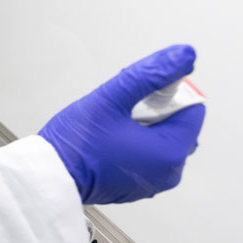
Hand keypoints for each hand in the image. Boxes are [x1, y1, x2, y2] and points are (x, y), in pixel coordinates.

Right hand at [37, 45, 204, 203]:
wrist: (50, 178)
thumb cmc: (77, 144)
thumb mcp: (111, 98)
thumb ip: (150, 74)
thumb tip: (183, 56)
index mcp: (170, 153)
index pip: (192, 109)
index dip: (168, 94)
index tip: (138, 96)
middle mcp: (168, 172)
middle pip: (179, 125)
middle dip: (157, 111)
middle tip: (122, 111)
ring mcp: (153, 183)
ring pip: (163, 139)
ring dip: (145, 126)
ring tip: (113, 126)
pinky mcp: (138, 186)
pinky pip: (149, 156)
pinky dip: (137, 142)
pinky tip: (110, 140)